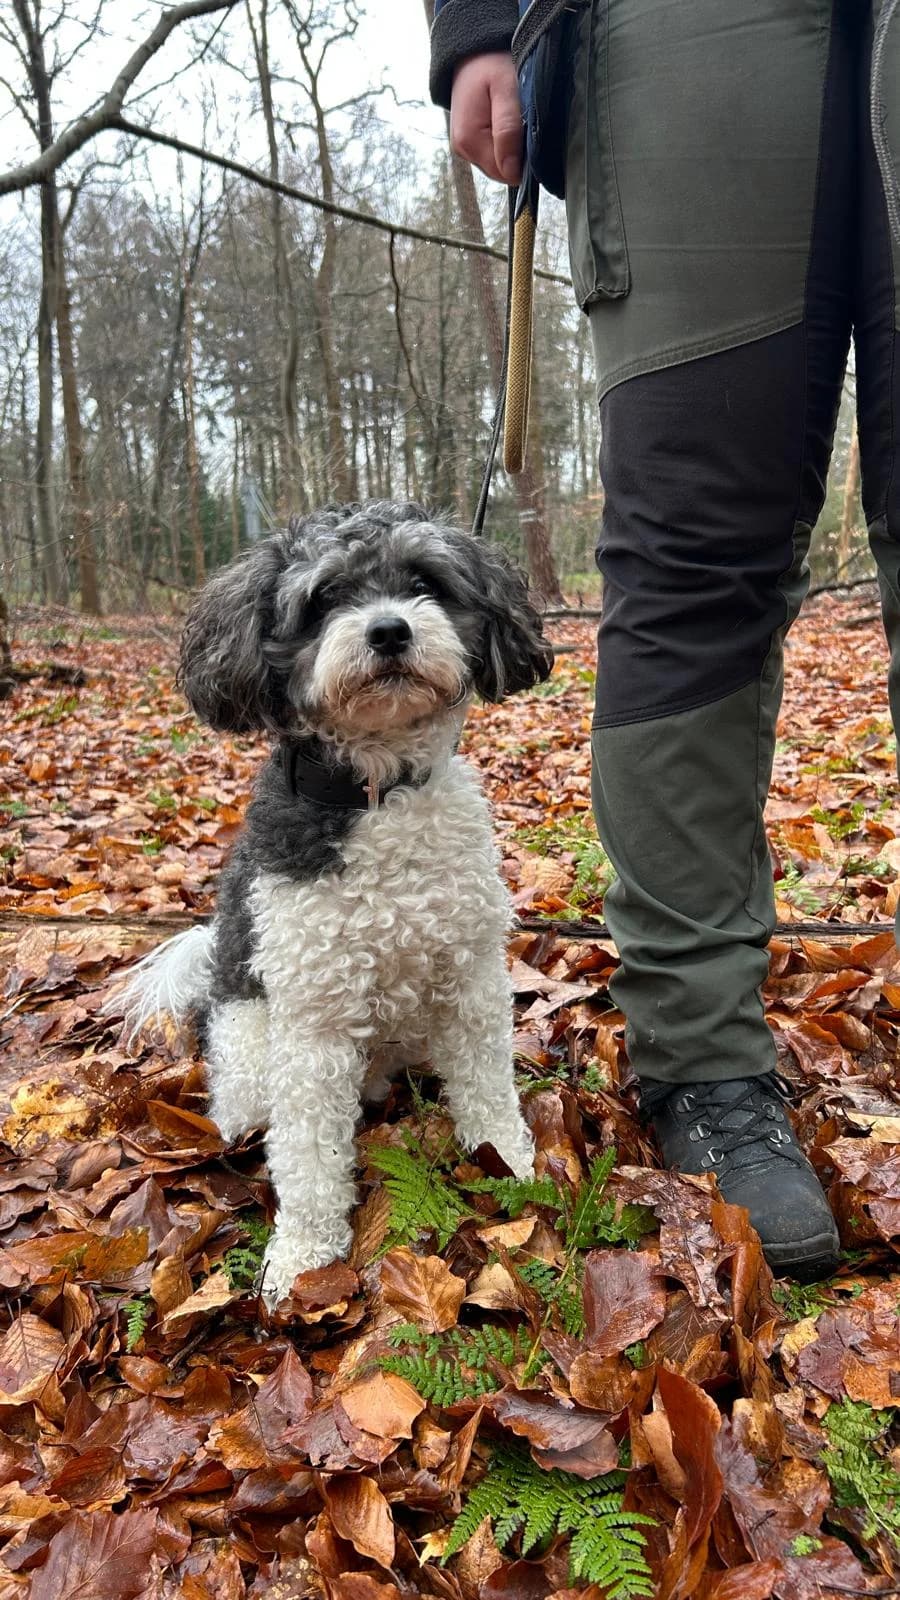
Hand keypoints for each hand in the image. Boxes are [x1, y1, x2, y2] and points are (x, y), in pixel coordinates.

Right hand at [449, 51, 522, 185]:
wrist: (473, 51)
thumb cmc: (492, 64)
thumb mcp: (505, 90)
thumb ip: (508, 130)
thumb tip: (513, 172)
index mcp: (469, 141)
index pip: (506, 172)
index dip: (524, 158)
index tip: (531, 131)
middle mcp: (463, 150)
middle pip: (502, 170)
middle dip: (518, 152)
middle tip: (524, 119)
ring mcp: (465, 148)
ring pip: (500, 164)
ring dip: (513, 146)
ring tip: (515, 117)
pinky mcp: (470, 144)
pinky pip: (495, 154)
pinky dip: (506, 143)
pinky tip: (508, 121)